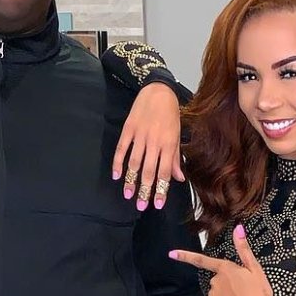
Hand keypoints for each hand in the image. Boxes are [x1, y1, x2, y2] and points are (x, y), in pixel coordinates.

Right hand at [112, 83, 184, 210]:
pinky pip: (122, 148)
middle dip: (144, 190)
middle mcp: (154, 142)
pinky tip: (116, 175)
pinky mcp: (128, 128)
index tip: (157, 204)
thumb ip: (175, 158)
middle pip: (148, 171)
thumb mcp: (176, 135)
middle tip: (140, 206)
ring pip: (134, 162)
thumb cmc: (170, 114)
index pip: (164, 172)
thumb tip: (179, 178)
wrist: (158, 89)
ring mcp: (140, 135)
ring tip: (128, 195)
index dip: (161, 189)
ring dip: (130, 180)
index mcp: (168, 144)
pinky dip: (118, 162)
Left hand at [170, 225, 275, 295]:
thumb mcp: (255, 268)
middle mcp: (215, 282)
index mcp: (225, 269)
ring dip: (226, 295)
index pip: (202, 260)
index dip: (185, 256)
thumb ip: (243, 248)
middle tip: (243, 289)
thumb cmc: (259, 294)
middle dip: (227, 283)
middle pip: (217, 279)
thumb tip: (238, 229)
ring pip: (217, 293)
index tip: (172, 254)